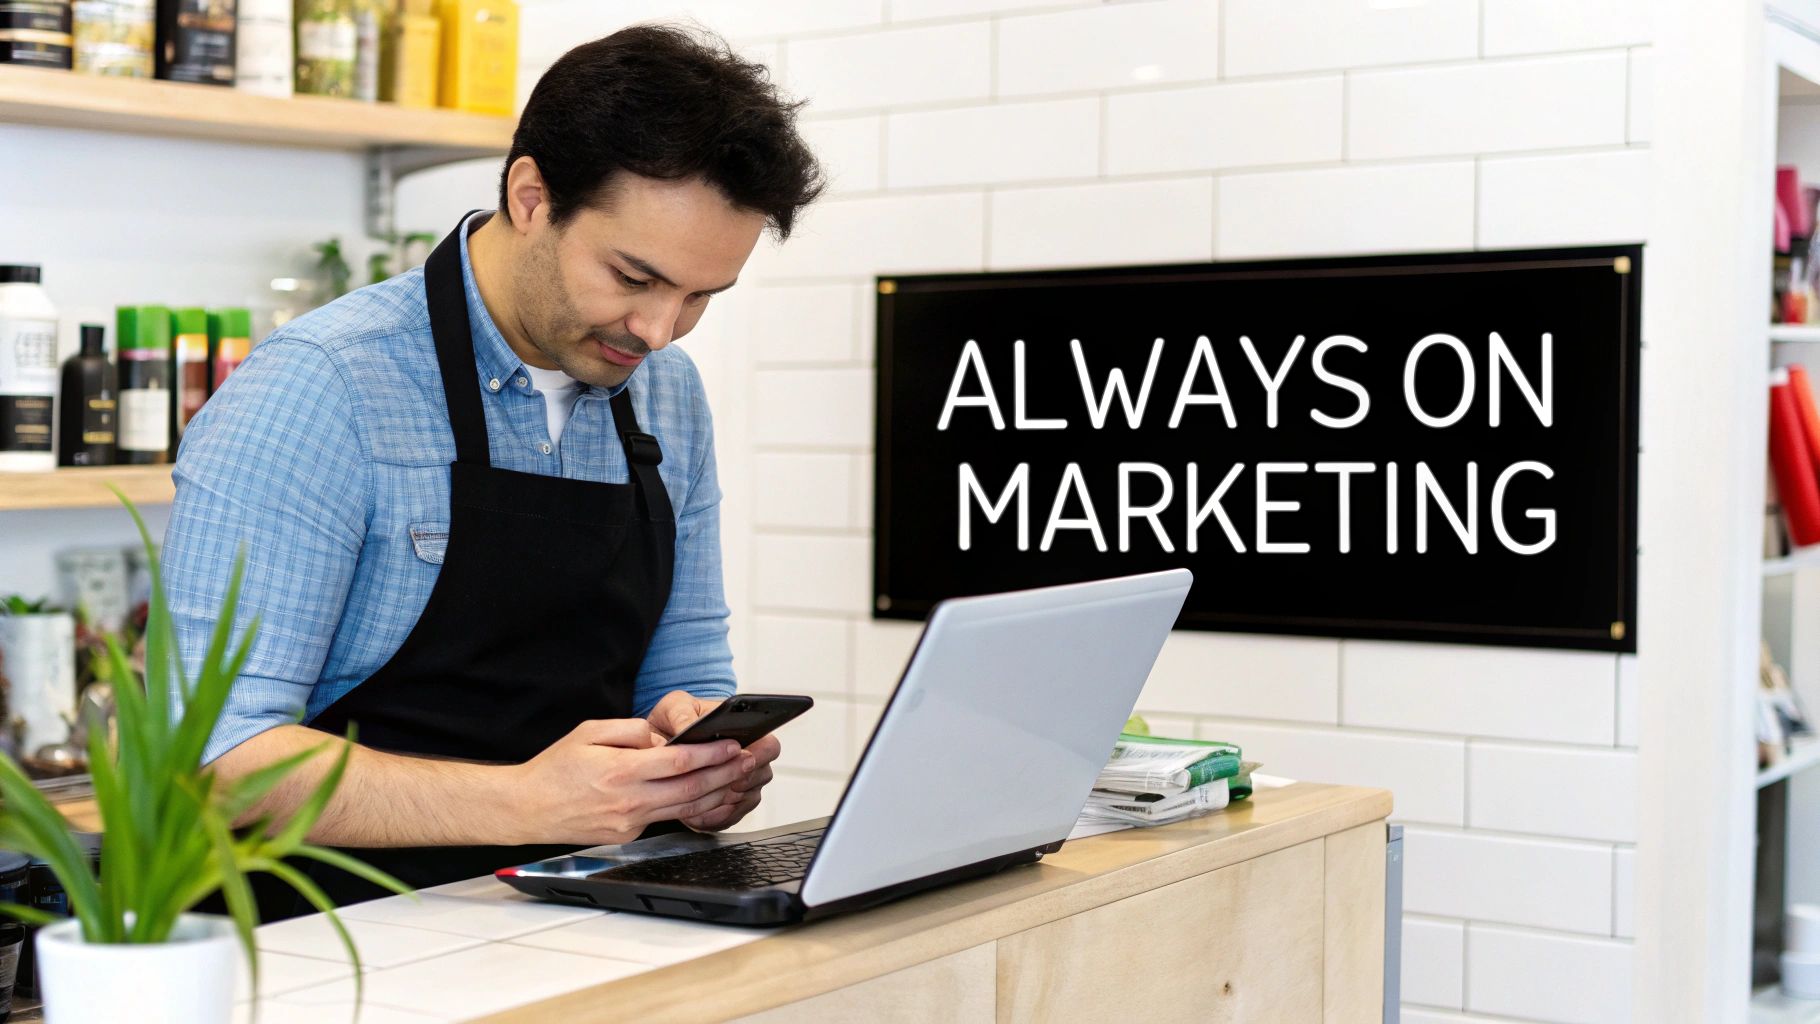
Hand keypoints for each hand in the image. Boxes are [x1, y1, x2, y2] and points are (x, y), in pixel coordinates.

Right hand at [508, 718, 748, 845]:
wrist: (527, 808)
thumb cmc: (556, 768)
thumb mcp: (589, 732)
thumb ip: (630, 731)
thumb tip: (662, 738)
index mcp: (620, 772)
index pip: (678, 763)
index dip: (710, 754)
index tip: (732, 744)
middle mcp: (629, 802)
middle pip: (691, 790)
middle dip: (725, 774)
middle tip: (748, 760)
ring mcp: (629, 824)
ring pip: (685, 809)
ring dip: (716, 793)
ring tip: (738, 777)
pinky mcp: (628, 836)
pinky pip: (665, 819)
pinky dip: (690, 807)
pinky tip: (707, 795)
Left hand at [646, 691, 781, 832]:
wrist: (661, 741)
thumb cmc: (674, 720)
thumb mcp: (674, 707)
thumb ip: (682, 714)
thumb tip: (689, 728)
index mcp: (747, 732)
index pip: (770, 746)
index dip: (758, 754)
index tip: (738, 757)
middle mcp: (750, 761)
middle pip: (761, 776)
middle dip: (737, 779)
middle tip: (712, 779)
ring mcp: (742, 786)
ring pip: (745, 800)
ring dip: (722, 800)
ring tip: (695, 798)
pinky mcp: (728, 807)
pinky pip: (729, 818)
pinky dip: (712, 817)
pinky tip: (691, 813)